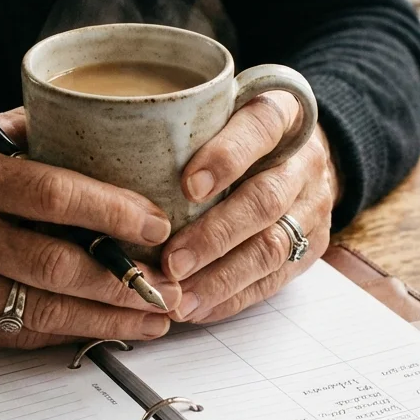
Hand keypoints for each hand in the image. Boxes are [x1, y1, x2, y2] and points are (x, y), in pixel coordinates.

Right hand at [0, 110, 180, 347]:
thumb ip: (22, 136)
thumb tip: (97, 127)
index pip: (51, 194)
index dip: (110, 211)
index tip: (156, 222)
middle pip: (55, 264)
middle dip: (122, 279)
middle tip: (170, 284)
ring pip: (44, 310)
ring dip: (107, 318)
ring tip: (155, 318)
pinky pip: (20, 333)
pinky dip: (67, 333)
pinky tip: (104, 329)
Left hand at [162, 92, 339, 322]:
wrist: (302, 153)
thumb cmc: (240, 133)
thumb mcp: (222, 113)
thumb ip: (184, 126)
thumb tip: (107, 154)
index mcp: (283, 112)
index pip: (262, 125)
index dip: (228, 155)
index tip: (188, 186)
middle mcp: (303, 159)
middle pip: (266, 198)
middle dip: (216, 235)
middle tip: (173, 261)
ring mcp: (313, 205)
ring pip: (272, 246)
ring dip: (222, 277)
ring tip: (181, 298)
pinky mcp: (312, 245)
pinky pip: (275, 278)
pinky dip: (233, 297)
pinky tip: (198, 307)